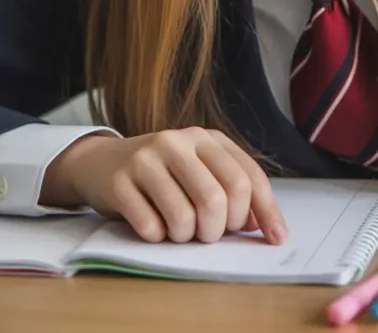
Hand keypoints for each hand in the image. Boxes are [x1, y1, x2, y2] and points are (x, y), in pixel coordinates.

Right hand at [40, 127, 287, 245]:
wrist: (101, 162)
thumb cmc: (162, 173)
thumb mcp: (200, 170)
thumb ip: (232, 190)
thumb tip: (263, 226)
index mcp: (207, 138)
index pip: (248, 176)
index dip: (265, 212)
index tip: (276, 239)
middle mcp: (179, 141)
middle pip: (218, 198)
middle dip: (219, 230)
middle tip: (208, 235)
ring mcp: (147, 157)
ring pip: (185, 216)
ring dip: (186, 237)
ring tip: (178, 230)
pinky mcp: (120, 180)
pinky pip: (150, 226)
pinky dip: (157, 238)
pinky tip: (152, 225)